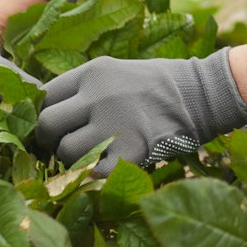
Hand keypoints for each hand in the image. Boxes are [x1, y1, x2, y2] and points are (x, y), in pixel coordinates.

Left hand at [34, 47, 246, 173]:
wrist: (201, 95)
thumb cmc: (156, 85)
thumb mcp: (115, 72)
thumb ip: (83, 90)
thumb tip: (48, 114)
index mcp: (92, 72)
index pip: (45, 96)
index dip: (47, 114)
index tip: (56, 125)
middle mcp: (97, 96)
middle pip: (47, 125)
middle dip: (52, 139)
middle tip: (67, 144)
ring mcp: (113, 125)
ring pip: (66, 152)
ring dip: (75, 159)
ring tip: (95, 154)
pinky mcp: (129, 152)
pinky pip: (92, 173)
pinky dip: (96, 174)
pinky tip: (109, 166)